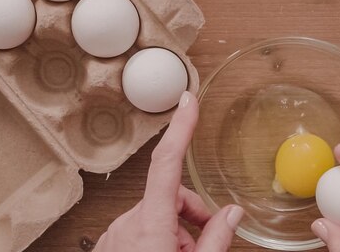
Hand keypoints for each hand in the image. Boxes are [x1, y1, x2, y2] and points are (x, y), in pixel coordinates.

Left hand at [94, 92, 243, 251]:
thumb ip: (216, 238)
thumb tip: (232, 214)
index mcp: (150, 224)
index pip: (167, 162)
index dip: (180, 127)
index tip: (187, 102)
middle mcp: (127, 224)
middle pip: (168, 196)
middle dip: (191, 214)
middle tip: (201, 244)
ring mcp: (114, 235)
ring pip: (154, 216)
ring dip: (173, 232)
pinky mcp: (108, 247)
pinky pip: (137, 231)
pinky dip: (153, 241)